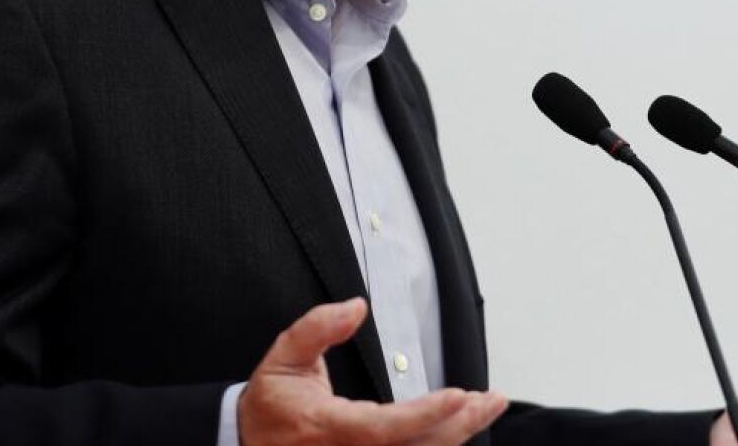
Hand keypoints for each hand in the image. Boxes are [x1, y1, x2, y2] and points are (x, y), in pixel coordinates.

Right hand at [239, 297, 506, 445]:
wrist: (246, 443)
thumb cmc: (270, 404)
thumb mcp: (284, 357)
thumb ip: (317, 328)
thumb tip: (356, 307)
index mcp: (330, 429)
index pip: (386, 428)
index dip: (426, 415)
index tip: (461, 395)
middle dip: (460, 424)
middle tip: (492, 399)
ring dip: (456, 435)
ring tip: (484, 407)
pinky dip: (437, 444)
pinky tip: (457, 428)